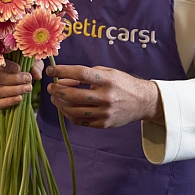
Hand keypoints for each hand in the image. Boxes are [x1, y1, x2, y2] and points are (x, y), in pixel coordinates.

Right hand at [0, 59, 43, 109]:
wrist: (14, 78)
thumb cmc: (20, 66)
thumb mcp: (28, 62)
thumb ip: (34, 66)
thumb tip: (36, 75)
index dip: (7, 66)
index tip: (19, 68)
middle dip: (14, 79)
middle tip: (28, 79)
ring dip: (13, 90)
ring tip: (28, 88)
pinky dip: (7, 102)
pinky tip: (19, 99)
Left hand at [46, 65, 163, 127]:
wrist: (143, 102)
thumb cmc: (121, 84)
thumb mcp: (107, 72)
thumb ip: (85, 75)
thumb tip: (61, 80)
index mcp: (108, 80)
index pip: (80, 74)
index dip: (62, 71)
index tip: (50, 69)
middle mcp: (106, 97)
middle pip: (73, 95)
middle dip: (57, 90)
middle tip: (51, 87)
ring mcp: (105, 112)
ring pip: (73, 110)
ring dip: (60, 103)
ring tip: (56, 97)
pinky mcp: (104, 124)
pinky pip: (79, 121)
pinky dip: (69, 113)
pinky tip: (66, 107)